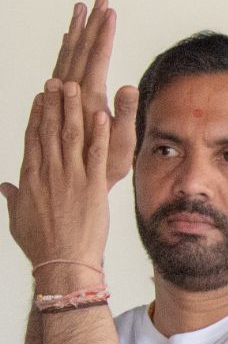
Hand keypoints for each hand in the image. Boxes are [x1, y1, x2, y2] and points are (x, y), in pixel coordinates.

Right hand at [2, 79, 114, 273]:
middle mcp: (49, 173)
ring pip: (70, 136)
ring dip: (73, 109)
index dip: (36, 116)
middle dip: (52, 104)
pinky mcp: (92, 187)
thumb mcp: (19, 218)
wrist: (62, 262)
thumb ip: (13, 198)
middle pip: (48, 130)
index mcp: (31, 178)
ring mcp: (70, 178)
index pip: (32, 139)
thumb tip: (4, 188)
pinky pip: (96, 155)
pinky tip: (101, 115)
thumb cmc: (42, 245)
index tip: (39, 98)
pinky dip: (99, 134)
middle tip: (56, 80)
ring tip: (76, 87)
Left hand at [48, 0, 138, 185]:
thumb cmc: (102, 172)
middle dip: (91, 25)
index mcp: (89, 101)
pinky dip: (66, 52)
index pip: (96, 59)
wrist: (72, 189)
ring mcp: (64, 100)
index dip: (104, 34)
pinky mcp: (60, 105)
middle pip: (81, 51)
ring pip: (68, 57)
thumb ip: (123, 114)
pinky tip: (69, 42)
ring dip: (77, 32)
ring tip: (82, 10)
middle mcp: (73, 96)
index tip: (109, 12)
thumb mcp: (120, 146)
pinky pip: (61, 70)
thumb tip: (125, 85)